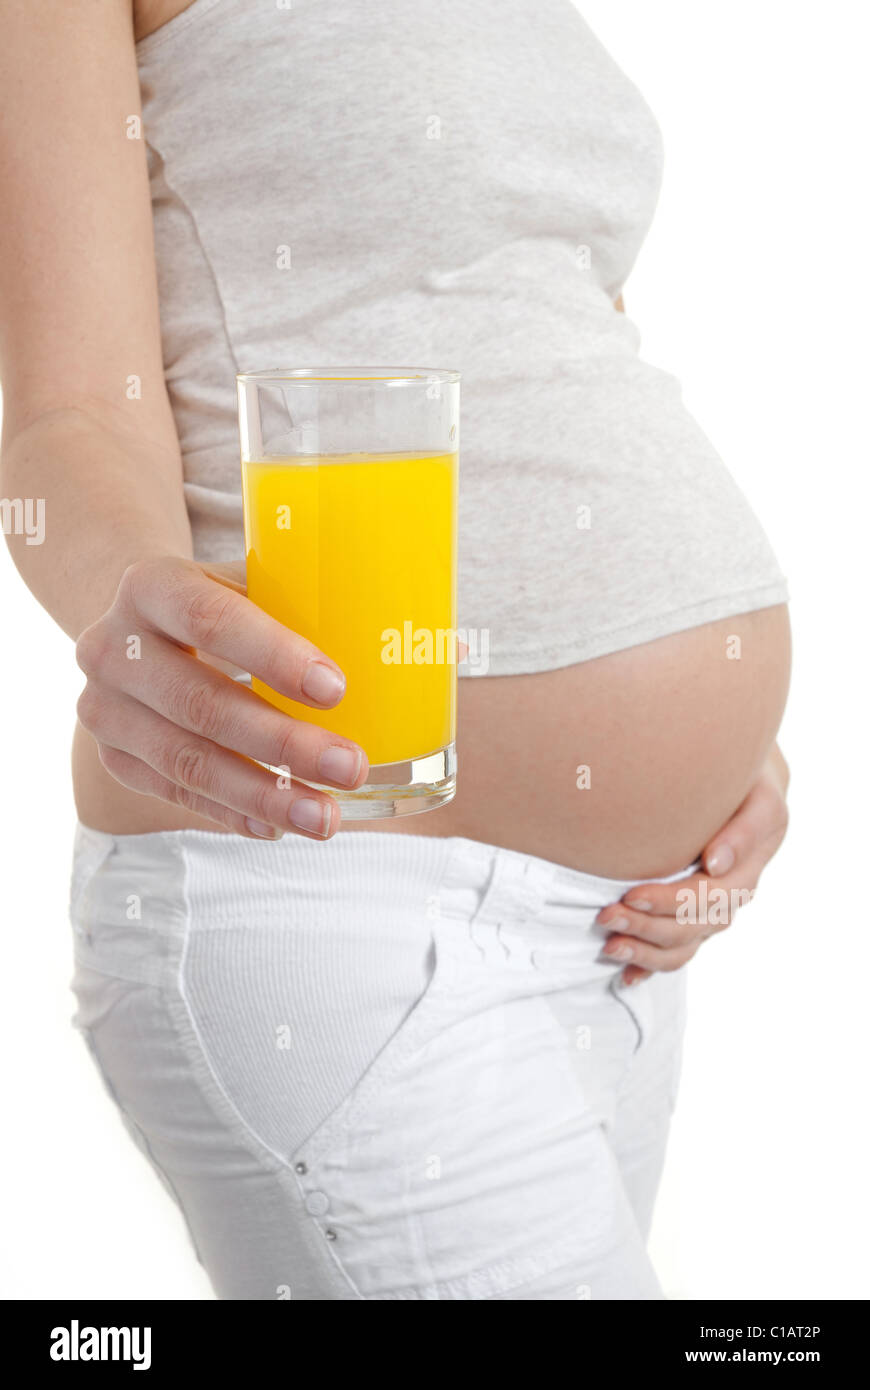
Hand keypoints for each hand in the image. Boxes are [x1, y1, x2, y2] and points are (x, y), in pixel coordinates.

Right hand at [75, 556, 368, 838]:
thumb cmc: (223, 603)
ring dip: (263, 795)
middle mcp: (113, 646)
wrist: (141, 626)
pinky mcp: (114, 759)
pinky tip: (280, 825)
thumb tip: (424, 640)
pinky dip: (234, 812)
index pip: (208, 618)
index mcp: (151, 584)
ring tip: (325, 816)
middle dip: (283, 743)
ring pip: (187, 761)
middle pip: (201, 703)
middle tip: (352, 767)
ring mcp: (106, 709)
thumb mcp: (250, 583)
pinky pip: (178, 794)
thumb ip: (310, 603)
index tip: (336, 690)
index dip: (271, 655)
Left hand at [596, 745, 789, 983]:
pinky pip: (678, 952)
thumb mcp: (758, 794)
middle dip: (647, 925)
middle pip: (692, 924)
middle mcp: (734, 894)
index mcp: (750, 865)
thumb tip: (716, 863)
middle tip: (606, 915)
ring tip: (609, 945)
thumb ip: (743, 828)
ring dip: (645, 950)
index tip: (633, 894)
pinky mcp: (696, 918)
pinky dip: (651, 968)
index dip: (670, 901)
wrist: (743, 785)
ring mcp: (715, 910)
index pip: (710, 895)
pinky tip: (626, 978)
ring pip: (685, 945)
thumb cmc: (743, 782)